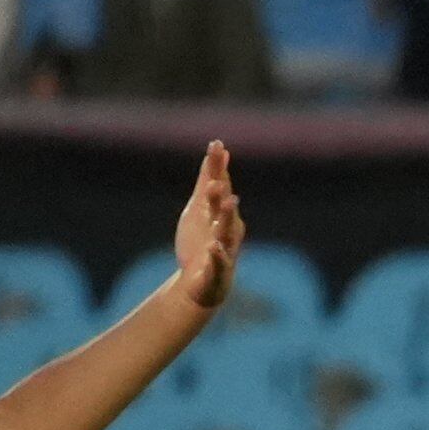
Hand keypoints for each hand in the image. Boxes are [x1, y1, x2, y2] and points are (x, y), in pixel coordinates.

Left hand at [171, 141, 243, 310]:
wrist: (200, 284)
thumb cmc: (203, 241)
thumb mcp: (200, 206)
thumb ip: (210, 178)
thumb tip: (219, 148)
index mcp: (223, 212)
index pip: (221, 185)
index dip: (218, 167)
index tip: (216, 145)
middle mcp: (228, 228)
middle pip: (225, 209)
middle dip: (221, 194)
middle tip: (217, 178)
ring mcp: (224, 249)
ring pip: (227, 232)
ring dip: (227, 217)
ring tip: (227, 202)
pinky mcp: (217, 271)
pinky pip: (220, 262)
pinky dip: (217, 254)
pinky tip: (212, 247)